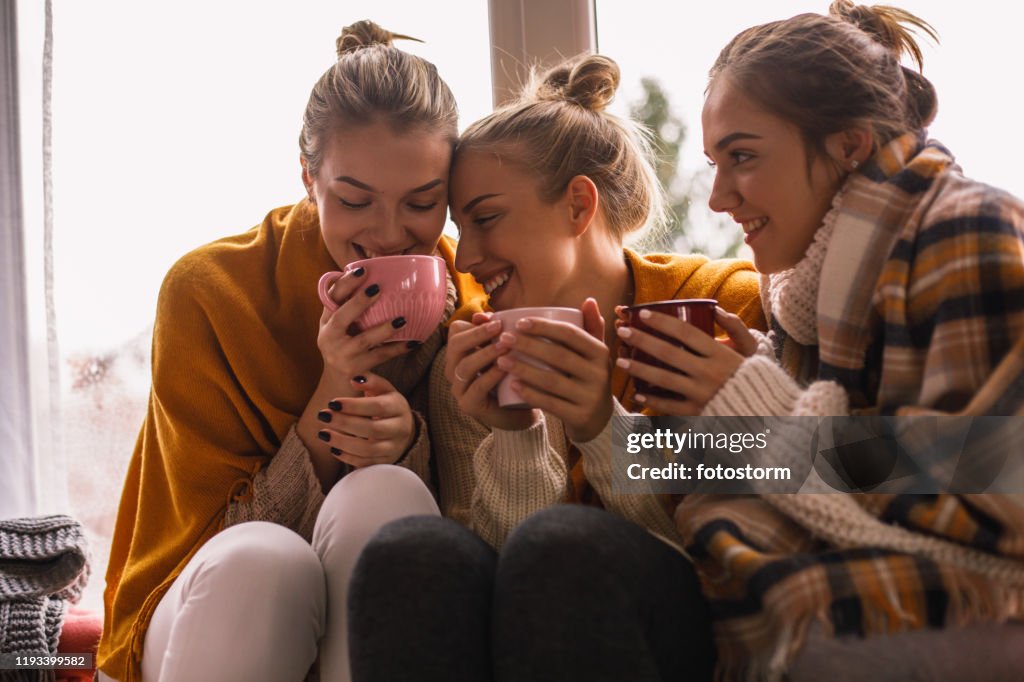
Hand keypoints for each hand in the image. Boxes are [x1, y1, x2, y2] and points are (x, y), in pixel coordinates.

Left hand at [315, 373, 415, 467]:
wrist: (403, 429)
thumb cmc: (387, 405)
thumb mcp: (384, 390)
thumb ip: (371, 382)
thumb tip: (354, 379)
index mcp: (399, 407)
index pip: (378, 407)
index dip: (354, 406)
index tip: (332, 403)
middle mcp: (400, 429)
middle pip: (372, 429)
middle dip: (344, 423)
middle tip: (323, 415)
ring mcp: (394, 448)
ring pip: (368, 450)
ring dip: (342, 442)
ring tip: (323, 433)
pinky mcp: (385, 462)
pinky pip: (365, 463)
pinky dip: (347, 457)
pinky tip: (333, 448)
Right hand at [318, 269, 412, 379]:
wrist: (339, 381)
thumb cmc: (344, 343)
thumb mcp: (339, 324)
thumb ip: (348, 304)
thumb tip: (374, 272)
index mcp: (326, 321)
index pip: (332, 298)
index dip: (345, 283)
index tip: (362, 270)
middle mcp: (329, 338)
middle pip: (341, 318)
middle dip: (358, 303)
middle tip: (378, 288)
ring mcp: (341, 356)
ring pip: (363, 341)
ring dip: (383, 330)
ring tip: (402, 320)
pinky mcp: (356, 371)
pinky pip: (380, 357)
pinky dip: (398, 349)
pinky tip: (413, 342)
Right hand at [446, 313, 537, 430]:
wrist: (519, 410)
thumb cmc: (511, 375)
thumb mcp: (504, 351)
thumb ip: (495, 334)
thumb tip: (484, 316)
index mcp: (459, 354)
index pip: (455, 332)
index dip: (474, 324)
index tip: (496, 320)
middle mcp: (454, 370)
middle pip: (455, 346)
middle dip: (477, 334)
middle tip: (499, 327)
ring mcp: (459, 389)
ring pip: (464, 366)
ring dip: (485, 353)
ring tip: (505, 346)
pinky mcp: (469, 405)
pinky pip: (477, 387)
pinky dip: (491, 375)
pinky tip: (504, 367)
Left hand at [496, 298, 612, 441]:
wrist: (600, 420)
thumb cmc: (589, 378)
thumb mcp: (595, 354)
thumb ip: (592, 327)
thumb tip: (589, 299)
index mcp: (601, 353)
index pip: (570, 334)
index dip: (544, 327)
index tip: (518, 322)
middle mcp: (599, 374)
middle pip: (558, 356)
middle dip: (528, 346)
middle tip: (503, 339)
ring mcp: (590, 397)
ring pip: (551, 381)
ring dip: (523, 369)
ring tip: (501, 360)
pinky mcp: (580, 416)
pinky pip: (551, 404)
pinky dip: (530, 394)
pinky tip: (513, 385)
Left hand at [614, 306, 750, 414]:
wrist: (765, 411)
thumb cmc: (751, 376)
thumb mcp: (748, 350)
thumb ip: (734, 327)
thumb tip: (714, 308)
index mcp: (720, 353)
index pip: (685, 332)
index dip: (662, 321)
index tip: (642, 313)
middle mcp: (709, 372)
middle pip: (669, 352)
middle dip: (642, 340)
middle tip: (622, 331)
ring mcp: (702, 393)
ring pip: (664, 379)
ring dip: (640, 368)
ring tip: (621, 361)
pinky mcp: (699, 412)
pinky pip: (670, 406)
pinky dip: (652, 400)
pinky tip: (637, 393)